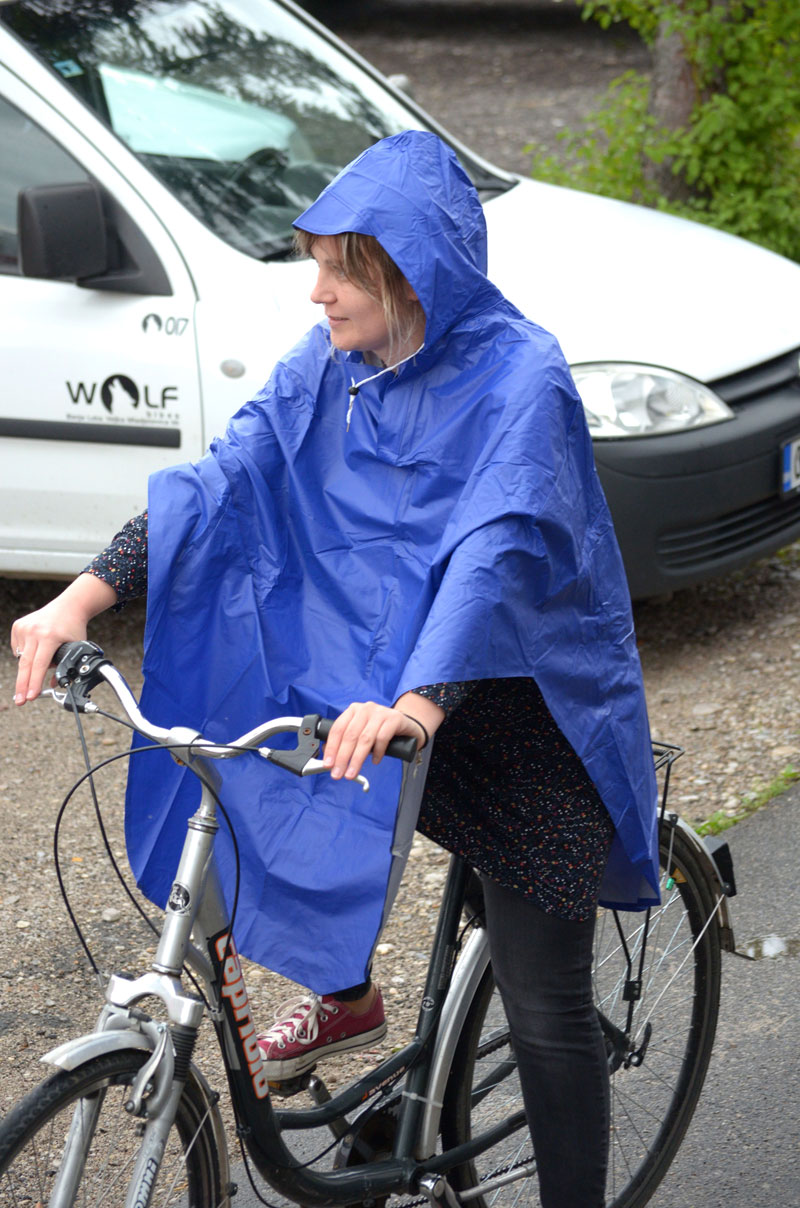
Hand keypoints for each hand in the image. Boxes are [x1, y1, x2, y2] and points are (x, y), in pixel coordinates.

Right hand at [10, 574, 116, 704]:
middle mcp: (34, 631)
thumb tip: (53, 686)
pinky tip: (38, 647)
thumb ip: (65, 667)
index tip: (31, 697)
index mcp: (49, 636)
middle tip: (20, 701)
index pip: (40, 665)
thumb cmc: (73, 627)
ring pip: (22, 658)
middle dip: (22, 686)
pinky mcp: (18, 625)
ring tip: (46, 655)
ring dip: (30, 666)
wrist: (69, 606)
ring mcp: (24, 627)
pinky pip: (18, 649)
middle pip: (25, 665)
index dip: (34, 683)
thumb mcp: (75, 648)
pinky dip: (26, 654)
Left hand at [322, 701, 425, 780]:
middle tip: (338, 773)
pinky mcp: (394, 719)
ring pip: (365, 739)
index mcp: (353, 710)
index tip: (328, 764)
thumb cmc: (380, 731)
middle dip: (342, 757)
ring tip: (352, 773)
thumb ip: (347, 742)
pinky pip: (382, 738)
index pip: (338, 729)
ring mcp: (380, 713)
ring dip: (357, 759)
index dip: (332, 748)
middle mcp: (365, 709)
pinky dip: (377, 752)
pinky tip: (375, 761)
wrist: (406, 725)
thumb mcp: (361, 733)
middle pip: (350, 735)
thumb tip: (330, 759)